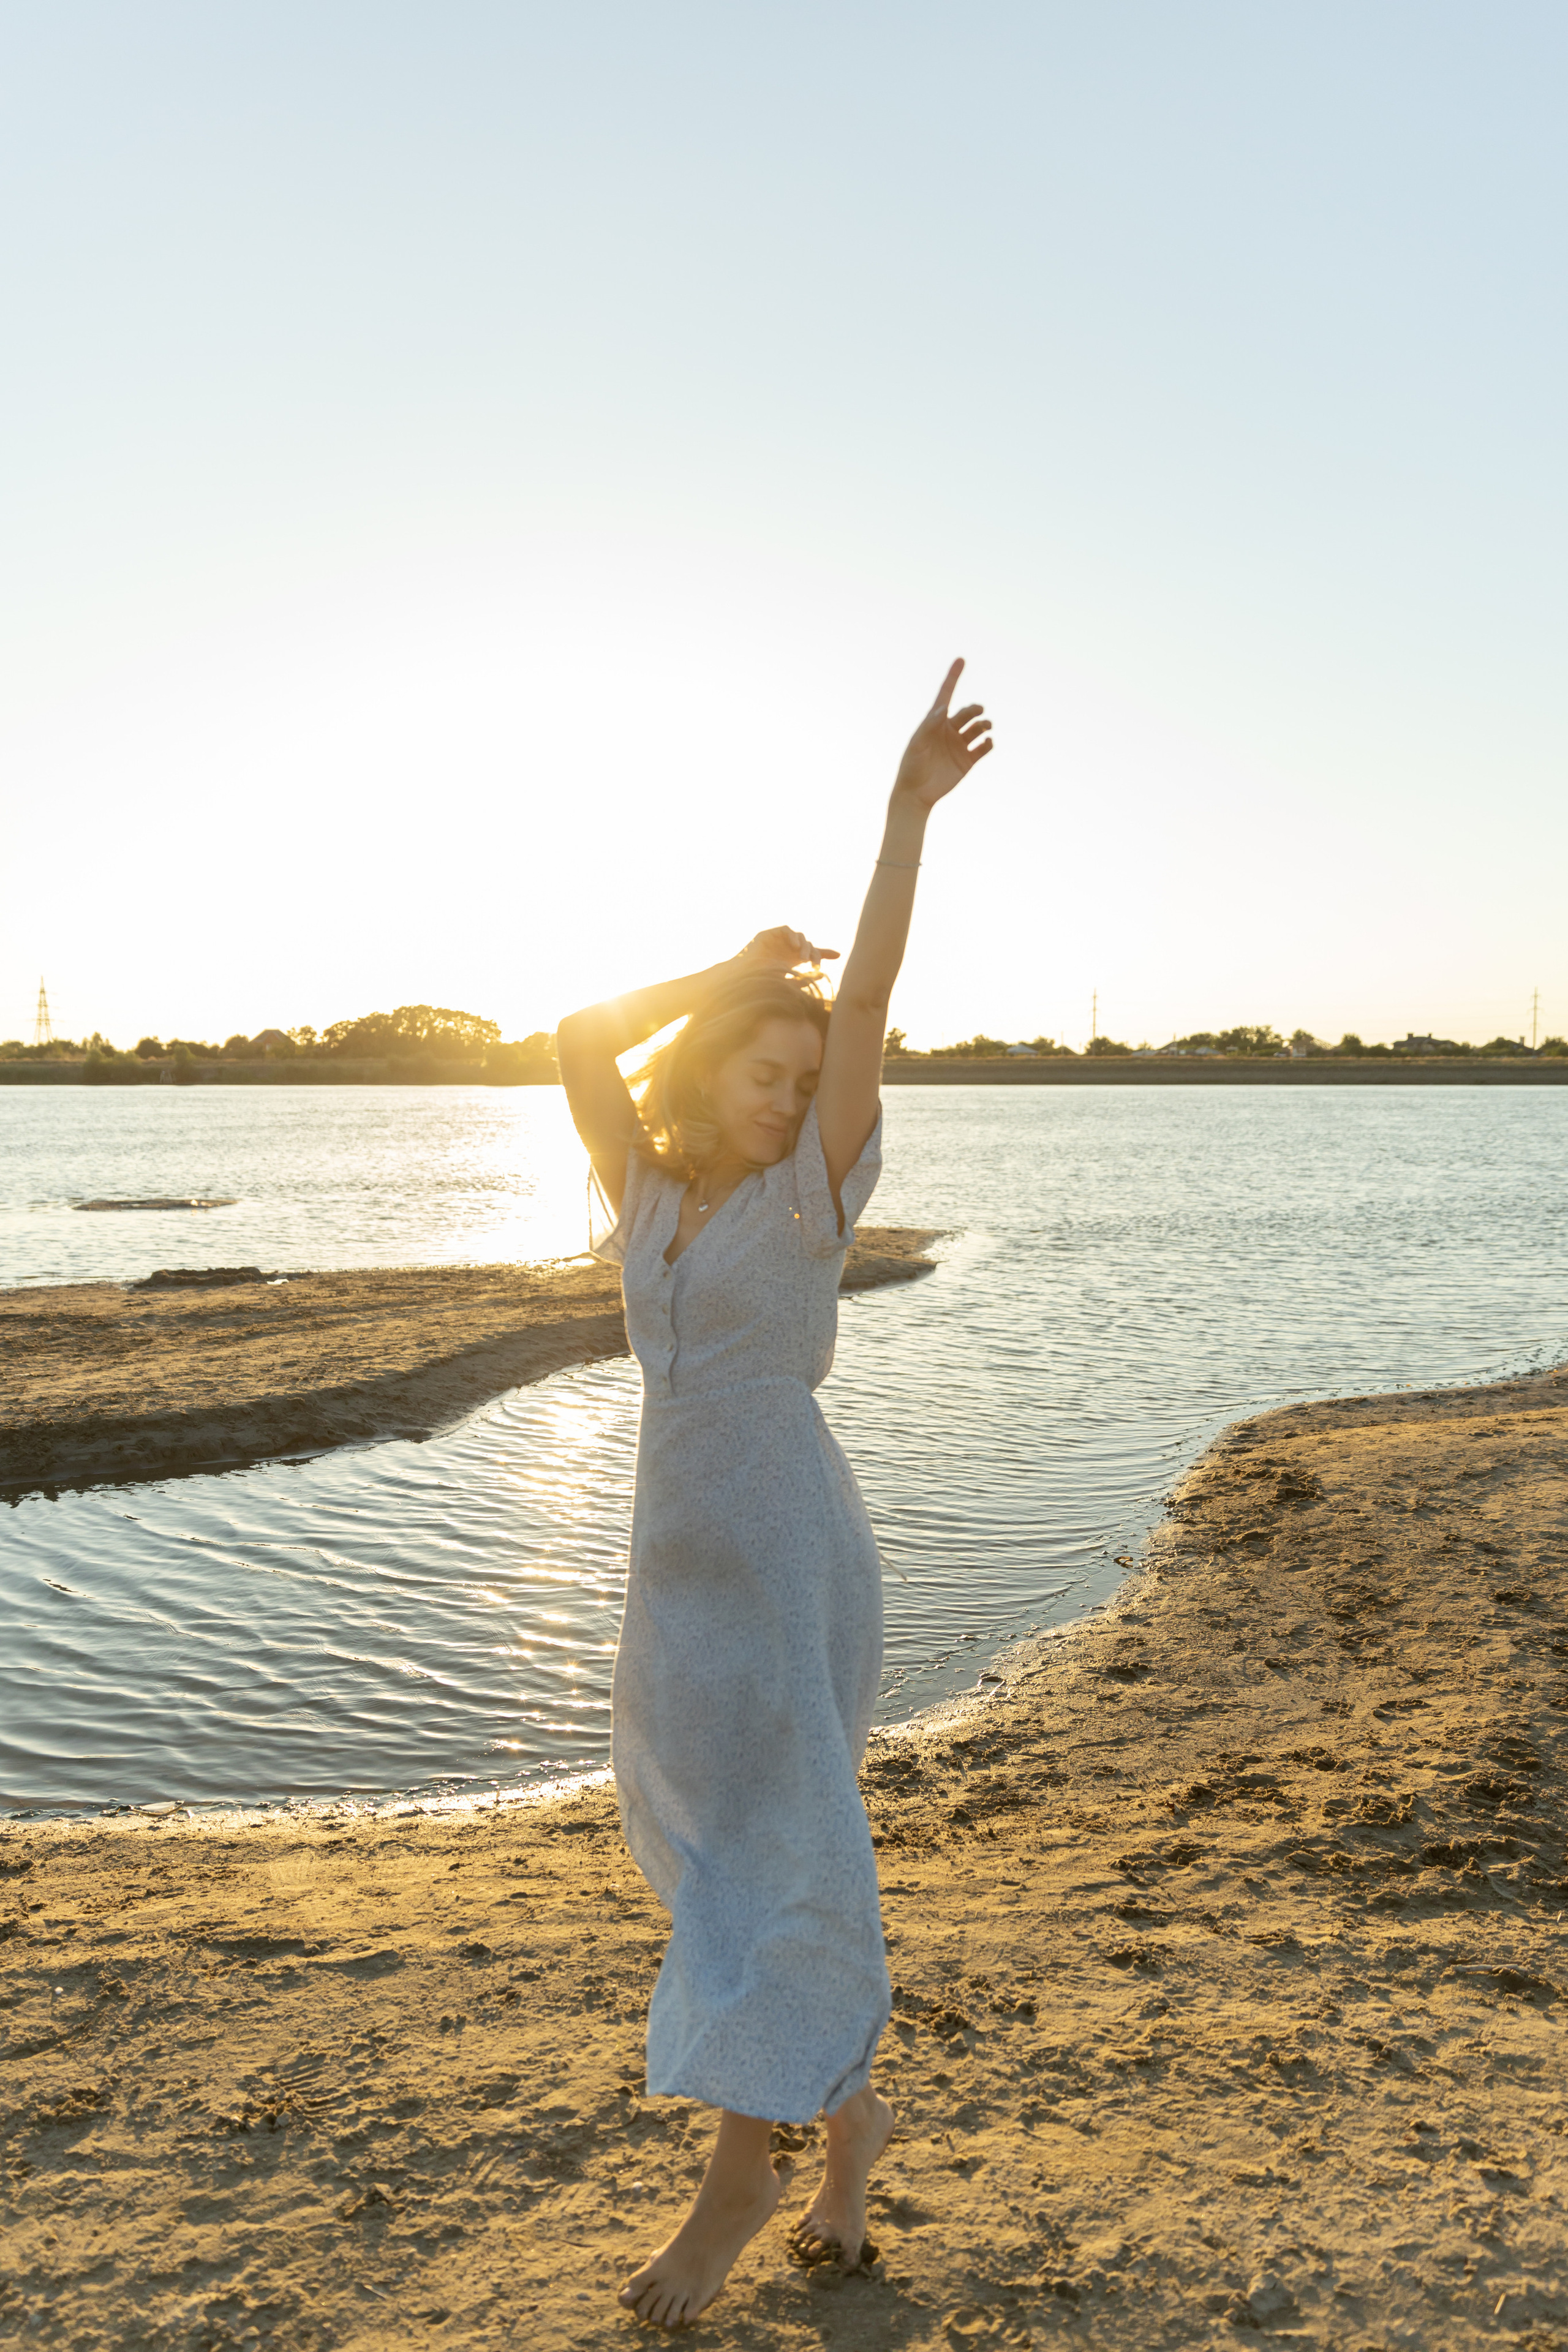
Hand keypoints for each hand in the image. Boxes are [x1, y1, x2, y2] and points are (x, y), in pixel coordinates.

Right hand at [737, 926, 839, 972]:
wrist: (745, 978)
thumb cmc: (765, 983)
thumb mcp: (790, 980)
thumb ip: (807, 976)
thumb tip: (823, 975)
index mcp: (792, 959)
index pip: (811, 952)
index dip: (823, 953)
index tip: (837, 956)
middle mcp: (786, 949)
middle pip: (807, 944)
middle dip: (813, 953)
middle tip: (814, 965)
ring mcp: (777, 941)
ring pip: (799, 936)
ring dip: (804, 946)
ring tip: (802, 959)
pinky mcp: (768, 934)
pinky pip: (785, 929)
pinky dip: (792, 936)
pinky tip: (794, 947)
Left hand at [891, 658, 993, 810]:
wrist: (916, 794)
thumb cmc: (911, 766)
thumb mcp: (917, 744)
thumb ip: (929, 725)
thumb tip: (944, 708)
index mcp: (935, 722)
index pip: (946, 694)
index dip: (953, 677)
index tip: (961, 659)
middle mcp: (949, 731)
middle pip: (968, 712)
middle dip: (975, 709)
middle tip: (978, 713)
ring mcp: (960, 745)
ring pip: (979, 728)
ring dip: (985, 724)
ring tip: (985, 727)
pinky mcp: (968, 761)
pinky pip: (984, 747)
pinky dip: (989, 743)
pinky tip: (987, 743)